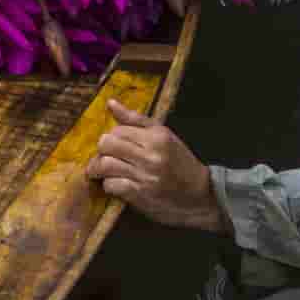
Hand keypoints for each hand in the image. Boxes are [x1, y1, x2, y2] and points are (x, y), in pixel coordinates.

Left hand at [86, 99, 228, 232]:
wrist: (200, 194)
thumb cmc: (180, 163)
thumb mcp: (164, 135)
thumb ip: (136, 120)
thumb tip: (110, 103)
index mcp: (157, 136)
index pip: (118, 129)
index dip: (111, 137)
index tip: (114, 145)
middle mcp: (151, 154)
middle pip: (107, 144)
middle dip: (102, 151)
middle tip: (105, 156)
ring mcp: (145, 176)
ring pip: (106, 165)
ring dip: (99, 169)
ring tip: (103, 171)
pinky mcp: (140, 195)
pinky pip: (112, 185)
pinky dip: (108, 185)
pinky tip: (115, 185)